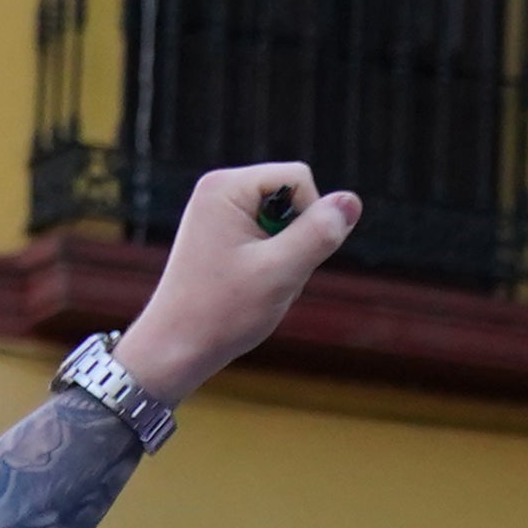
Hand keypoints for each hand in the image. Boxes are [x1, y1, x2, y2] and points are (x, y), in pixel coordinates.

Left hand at [113, 159, 363, 402]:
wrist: (175, 349)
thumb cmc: (222, 313)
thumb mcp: (281, 272)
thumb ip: (319, 234)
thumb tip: (351, 201)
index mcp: (226, 187)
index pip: (298, 179)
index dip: (311, 218)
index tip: (288, 258)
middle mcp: (218, 190)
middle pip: (291, 199)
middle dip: (296, 241)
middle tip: (271, 278)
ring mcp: (217, 213)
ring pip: (283, 223)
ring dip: (286, 258)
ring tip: (259, 288)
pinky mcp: (221, 235)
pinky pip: (266, 239)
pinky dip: (273, 265)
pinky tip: (253, 289)